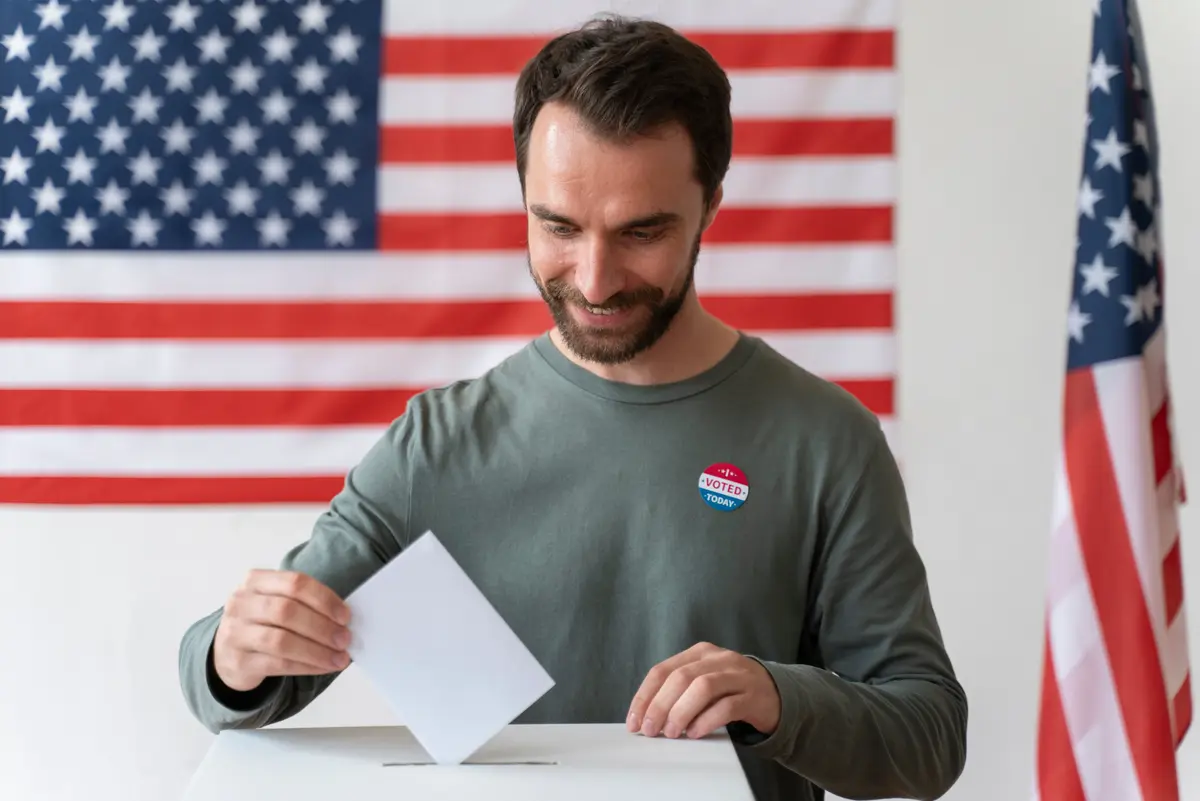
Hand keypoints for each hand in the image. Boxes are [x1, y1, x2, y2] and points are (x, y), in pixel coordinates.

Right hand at [212, 569, 352, 691]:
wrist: (228, 653)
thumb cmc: (263, 623)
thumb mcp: (276, 603)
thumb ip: (304, 604)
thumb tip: (344, 620)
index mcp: (255, 581)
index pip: (295, 583)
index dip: (324, 599)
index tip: (345, 616)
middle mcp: (241, 603)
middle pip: (287, 611)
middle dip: (322, 627)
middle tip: (344, 639)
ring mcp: (235, 633)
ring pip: (281, 641)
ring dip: (316, 650)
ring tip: (338, 657)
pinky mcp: (238, 661)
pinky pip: (278, 664)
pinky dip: (306, 666)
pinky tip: (323, 667)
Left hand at [626, 642, 780, 739]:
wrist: (775, 694)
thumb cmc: (730, 690)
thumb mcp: (703, 681)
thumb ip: (678, 691)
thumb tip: (646, 716)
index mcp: (699, 653)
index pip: (663, 670)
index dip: (645, 696)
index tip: (635, 720)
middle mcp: (718, 659)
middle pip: (680, 678)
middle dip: (660, 706)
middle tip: (650, 730)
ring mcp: (738, 675)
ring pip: (702, 687)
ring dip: (681, 712)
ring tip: (672, 732)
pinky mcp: (753, 695)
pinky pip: (726, 706)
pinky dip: (706, 720)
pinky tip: (695, 733)